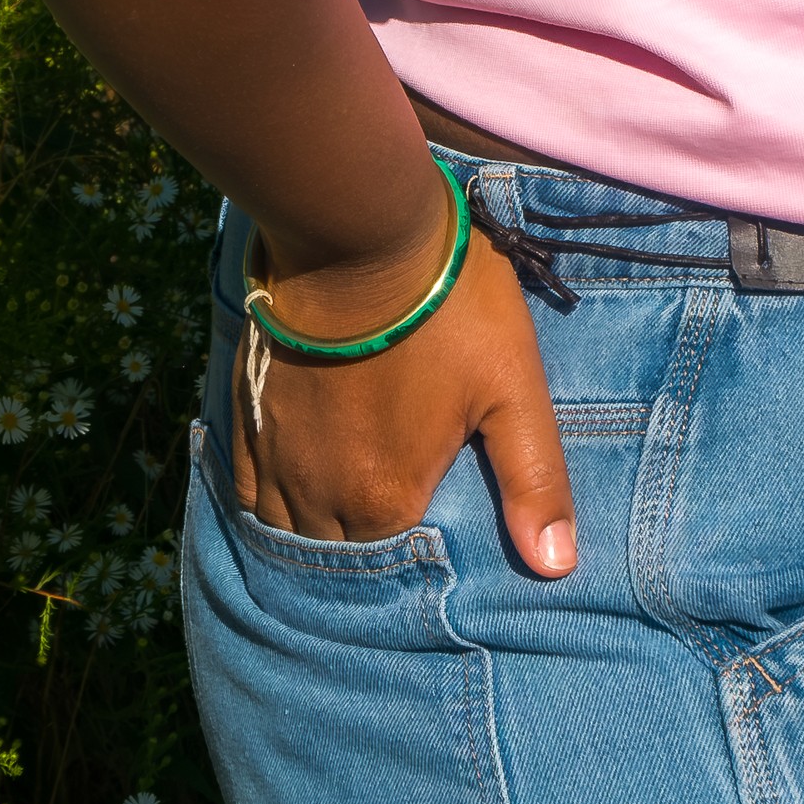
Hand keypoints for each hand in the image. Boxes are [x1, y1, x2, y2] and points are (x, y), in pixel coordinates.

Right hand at [231, 224, 576, 572]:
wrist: (358, 233)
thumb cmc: (448, 310)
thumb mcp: (513, 390)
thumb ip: (535, 482)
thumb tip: (556, 568)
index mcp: (385, 497)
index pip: (393, 570)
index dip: (414, 562)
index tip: (430, 535)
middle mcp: (320, 493)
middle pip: (336, 553)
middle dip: (363, 548)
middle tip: (392, 519)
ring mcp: (278, 455)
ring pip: (287, 529)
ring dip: (315, 530)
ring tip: (346, 514)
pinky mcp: (249, 416)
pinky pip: (247, 489)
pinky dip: (269, 500)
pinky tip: (294, 488)